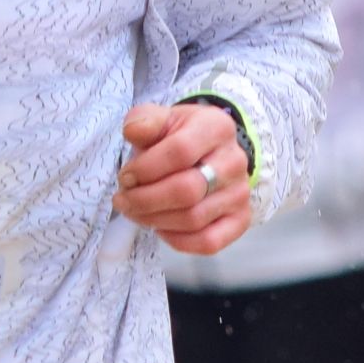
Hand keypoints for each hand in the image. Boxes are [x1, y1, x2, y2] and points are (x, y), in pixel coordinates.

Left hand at [112, 102, 251, 255]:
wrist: (208, 153)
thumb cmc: (178, 138)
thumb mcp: (161, 120)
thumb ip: (144, 120)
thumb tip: (132, 131)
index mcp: (216, 128)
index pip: (180, 151)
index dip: (146, 169)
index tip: (125, 177)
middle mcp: (235, 161)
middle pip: (187, 191)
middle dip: (145, 199)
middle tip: (123, 200)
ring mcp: (240, 193)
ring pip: (193, 219)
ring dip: (154, 220)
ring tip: (135, 212)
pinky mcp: (240, 220)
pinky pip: (209, 242)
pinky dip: (178, 241)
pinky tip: (160, 228)